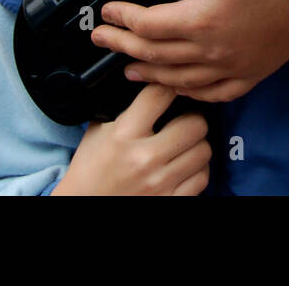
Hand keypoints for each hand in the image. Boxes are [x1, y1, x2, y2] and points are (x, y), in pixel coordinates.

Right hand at [50, 84, 209, 195]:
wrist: (84, 206)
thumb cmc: (91, 169)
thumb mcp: (99, 131)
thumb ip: (127, 109)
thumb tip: (153, 83)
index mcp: (124, 135)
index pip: (159, 95)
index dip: (168, 85)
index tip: (171, 87)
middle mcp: (144, 158)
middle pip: (195, 123)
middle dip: (191, 118)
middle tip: (183, 121)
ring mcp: (160, 182)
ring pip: (204, 150)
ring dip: (196, 145)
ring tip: (184, 145)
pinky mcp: (171, 201)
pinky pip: (202, 178)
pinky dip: (197, 170)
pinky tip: (184, 166)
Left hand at [91, 0, 288, 102]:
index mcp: (203, 20)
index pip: (148, 25)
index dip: (122, 18)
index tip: (105, 12)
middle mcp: (212, 51)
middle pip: (155, 55)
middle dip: (123, 46)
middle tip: (100, 40)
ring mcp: (232, 68)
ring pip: (178, 79)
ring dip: (148, 74)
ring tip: (128, 69)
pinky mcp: (251, 75)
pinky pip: (211, 93)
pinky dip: (188, 92)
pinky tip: (179, 86)